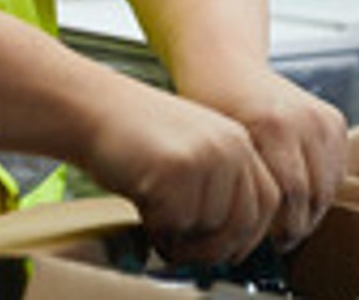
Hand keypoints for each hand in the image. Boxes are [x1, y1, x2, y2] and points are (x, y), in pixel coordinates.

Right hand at [81, 80, 280, 266]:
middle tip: (183, 251)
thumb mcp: (189, 148)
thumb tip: (231, 238)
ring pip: (208, 227)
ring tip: (152, 215)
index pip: (269, 201)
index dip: (247, 234)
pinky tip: (140, 205)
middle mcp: (230, 147)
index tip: (228, 251)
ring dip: (180, 235)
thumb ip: (218, 183)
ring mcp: (205, 158)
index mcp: (238, 141)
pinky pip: (175, 224)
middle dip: (213, 246)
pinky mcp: (176, 171)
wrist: (90, 107)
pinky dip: (156, 227)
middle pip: (242, 222)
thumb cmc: (130, 132)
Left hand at [179, 68, 346, 248]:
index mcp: (273, 125)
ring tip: (290, 224)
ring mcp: (322, 119)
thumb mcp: (215, 141)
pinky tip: (301, 200)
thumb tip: (240, 228)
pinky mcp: (334, 121)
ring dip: (313, 211)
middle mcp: (304, 120)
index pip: (291, 194)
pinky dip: (324, 190)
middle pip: (314, 194)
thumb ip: (237, 181)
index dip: (282, 226)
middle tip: (282, 241)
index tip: (272, 243)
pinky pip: (338, 171)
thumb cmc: (210, 99)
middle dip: (299, 224)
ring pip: (330, 186)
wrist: (225, 63)